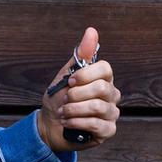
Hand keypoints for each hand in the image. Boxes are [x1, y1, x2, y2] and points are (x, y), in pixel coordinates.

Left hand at [39, 27, 119, 151]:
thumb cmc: (59, 98)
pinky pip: (97, 125)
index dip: (85, 74)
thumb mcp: (66, 74)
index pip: (105, 69)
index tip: (70, 81)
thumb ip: (81, 54)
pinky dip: (77, 123)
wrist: (49, 124)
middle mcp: (111, 94)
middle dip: (76, 95)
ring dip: (73, 110)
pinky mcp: (108, 130)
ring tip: (63, 113)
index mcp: (103, 78)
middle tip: (64, 99)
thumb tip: (92, 31)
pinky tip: (68, 123)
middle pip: (101, 88)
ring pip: (98, 107)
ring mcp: (112, 113)